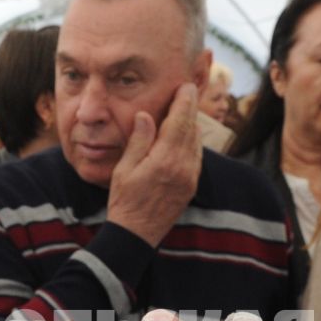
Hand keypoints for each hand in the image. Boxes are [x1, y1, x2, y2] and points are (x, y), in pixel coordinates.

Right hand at [105, 83, 202, 245]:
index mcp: (165, 159)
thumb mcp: (125, 169)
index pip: (180, 121)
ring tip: (184, 110)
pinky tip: (184, 137)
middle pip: (192, 128)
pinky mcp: (191, 186)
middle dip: (190, 108)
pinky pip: (196, 157)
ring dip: (192, 124)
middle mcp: (183, 167)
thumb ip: (138, 140)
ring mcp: (190, 177)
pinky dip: (192, 142)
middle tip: (188, 90)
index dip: (184, 101)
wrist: (136, 235)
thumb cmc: (124, 201)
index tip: (186, 85)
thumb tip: (145, 115)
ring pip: (196, 142)